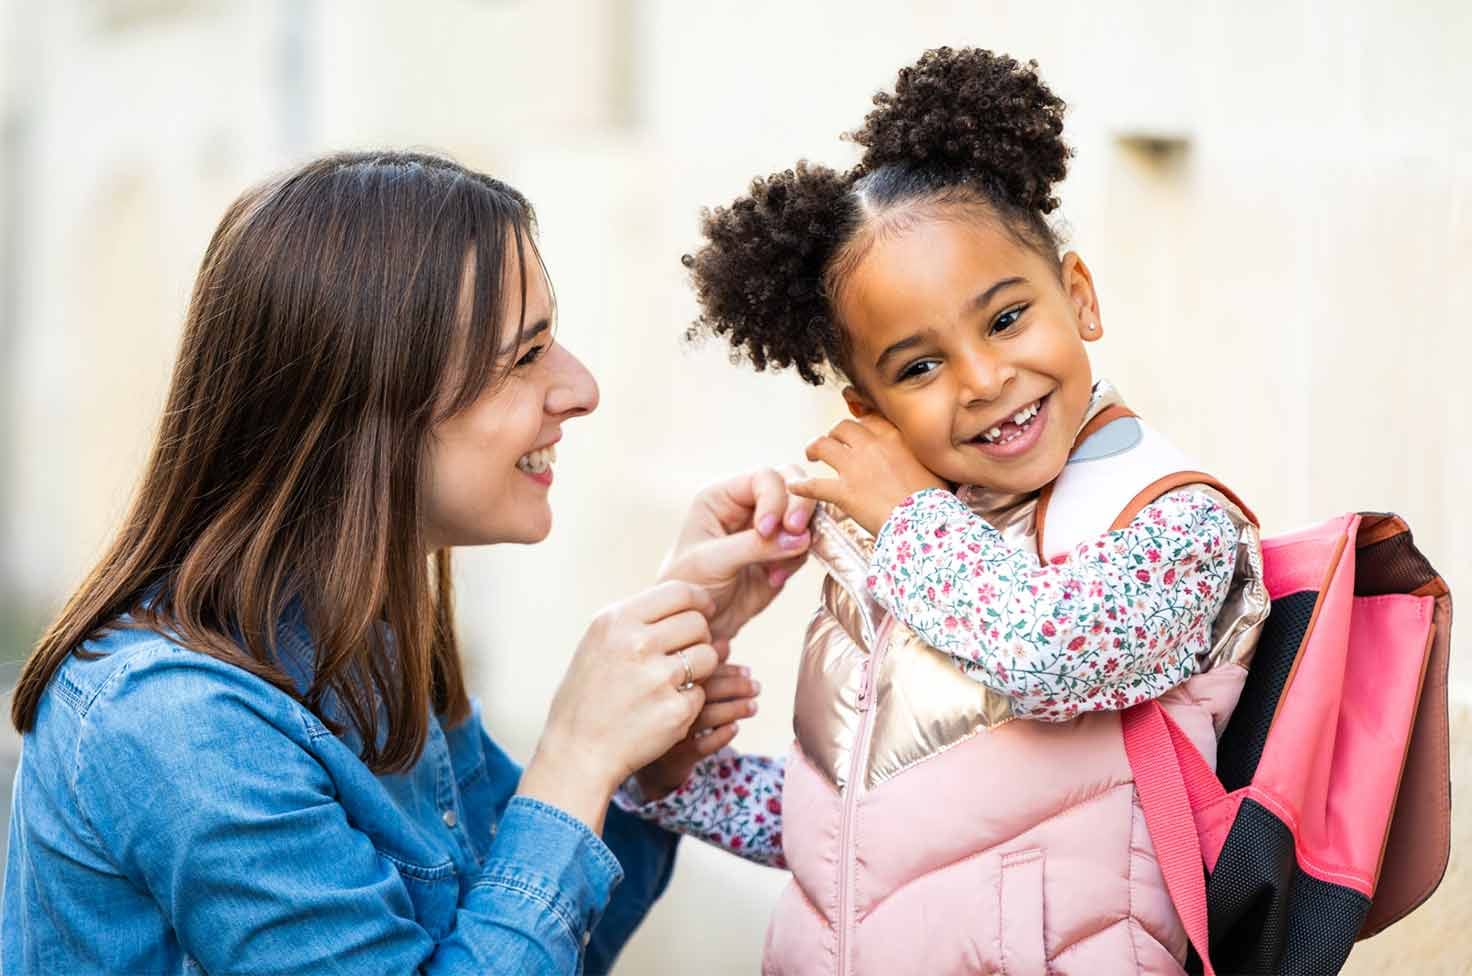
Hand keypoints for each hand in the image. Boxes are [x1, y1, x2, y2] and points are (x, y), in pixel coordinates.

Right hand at [517, 581, 720, 832]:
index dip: (699, 600)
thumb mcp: (599, 644)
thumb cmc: (588, 695)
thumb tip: (690, 604)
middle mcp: (637, 644)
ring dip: (700, 668)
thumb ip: (638, 619)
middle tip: (683, 653)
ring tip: (672, 682)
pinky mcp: (675, 710)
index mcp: (616, 621)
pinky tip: (662, 710)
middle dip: (699, 636)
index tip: (704, 610)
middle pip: (698, 623)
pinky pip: (701, 693)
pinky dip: (688, 702)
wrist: (577, 752)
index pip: (678, 592)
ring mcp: (658, 678)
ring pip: (708, 656)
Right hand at [633, 661, 762, 801]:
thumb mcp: (676, 687)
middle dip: (736, 687)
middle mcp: (659, 704)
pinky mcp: (671, 757)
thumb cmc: (657, 712)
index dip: (727, 670)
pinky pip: (702, 745)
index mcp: (660, 681)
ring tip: (754, 706)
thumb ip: (699, 667)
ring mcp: (664, 731)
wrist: (627, 754)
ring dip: (735, 709)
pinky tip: (735, 728)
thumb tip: (725, 645)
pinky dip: (722, 735)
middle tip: (757, 687)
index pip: (700, 670)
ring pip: (706, 717)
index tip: (748, 672)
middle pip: (705, 689)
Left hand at [659, 466, 816, 642]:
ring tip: (776, 568)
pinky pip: (805, 544)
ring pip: (805, 513)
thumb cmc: (689, 584)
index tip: (766, 530)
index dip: (774, 498)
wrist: (697, 621)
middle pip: (792, 484)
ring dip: (800, 537)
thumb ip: (753, 546)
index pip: (763, 478)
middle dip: (801, 506)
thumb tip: (799, 537)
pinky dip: (797, 560)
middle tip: (798, 532)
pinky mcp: (782, 551)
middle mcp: (748, 504)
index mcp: (723, 495)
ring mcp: (769, 526)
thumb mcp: (712, 562)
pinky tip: (773, 578)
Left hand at [789, 415, 945, 535]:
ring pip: (823, 446)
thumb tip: (919, 457)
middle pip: (843, 427)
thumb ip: (919, 454)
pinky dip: (802, 486)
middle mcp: (872, 446)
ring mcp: (855, 468)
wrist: (926, 522)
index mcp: (895, 437)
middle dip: (835, 433)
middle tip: (832, 443)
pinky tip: (795, 486)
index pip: (870, 419)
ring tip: (811, 454)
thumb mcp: (933, 465)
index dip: (860, 423)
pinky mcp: (844, 492)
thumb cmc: (935, 499)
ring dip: (814, 448)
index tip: (856, 428)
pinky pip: (815, 485)